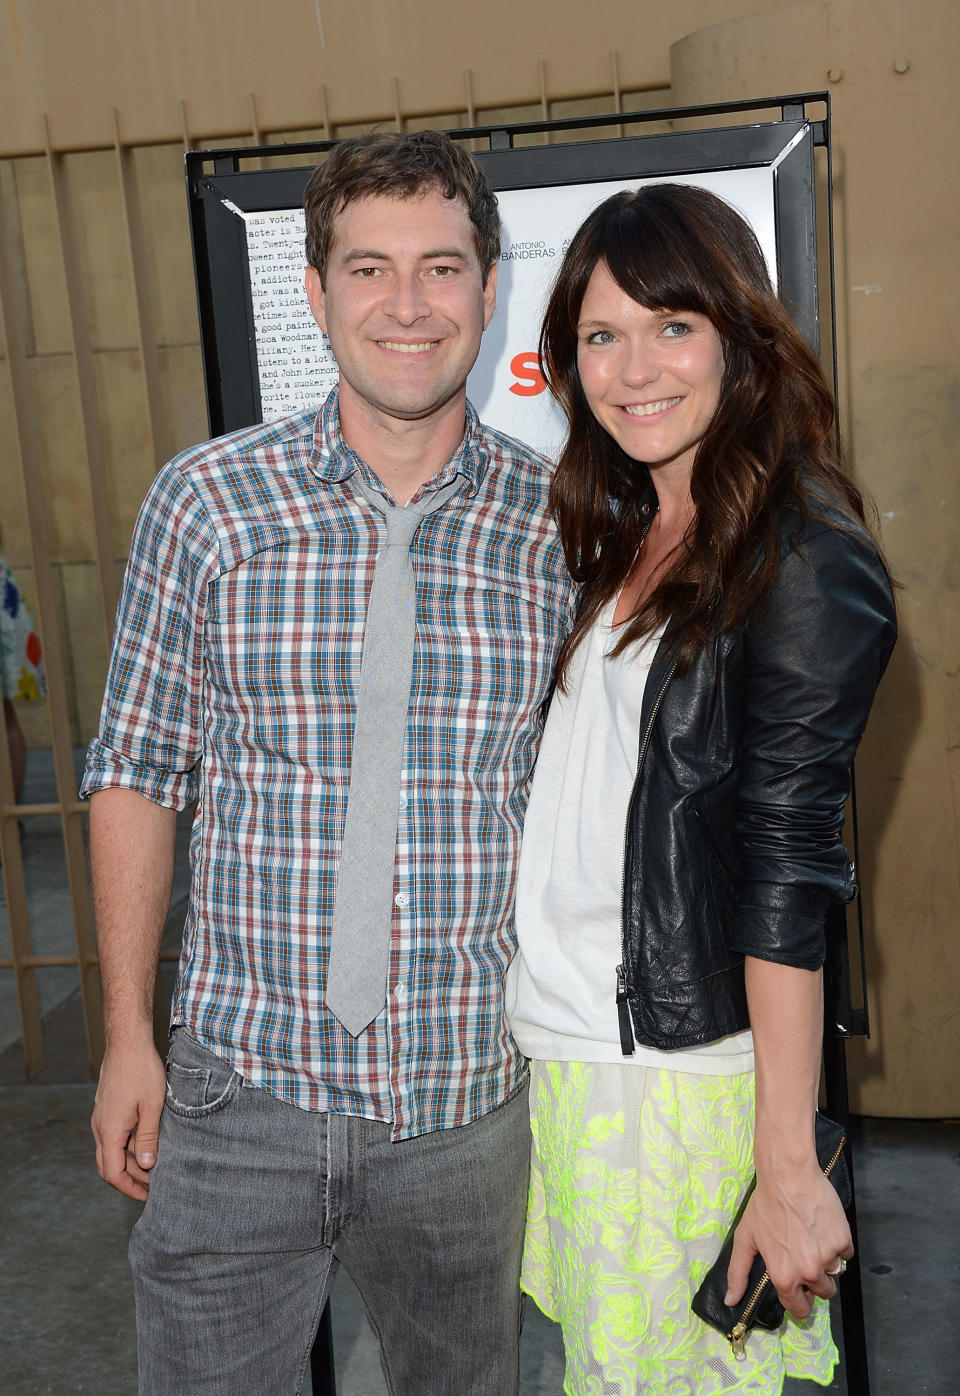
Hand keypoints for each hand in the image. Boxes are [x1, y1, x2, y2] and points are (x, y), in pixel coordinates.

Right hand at [91, 1039, 166, 1201]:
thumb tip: (147, 1166)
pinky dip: (130, 1146)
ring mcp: (102, 1118)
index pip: (112, 1173)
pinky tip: (149, 1143)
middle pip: (109, 1166)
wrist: (127, 1042)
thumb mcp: (152, 1106)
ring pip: (113, 1151)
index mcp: (109, 1131)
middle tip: (154, 1187)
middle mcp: (100, 1127)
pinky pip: (115, 1136)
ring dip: (132, 1162)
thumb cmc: (141, 1070)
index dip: (129, 1188)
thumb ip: (148, 1138)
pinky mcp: (108, 1109)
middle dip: (131, 1180)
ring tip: (156, 1166)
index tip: (148, 1196)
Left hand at [725, 1165, 853, 1319]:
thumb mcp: (745, 1238)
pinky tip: (823, 1228)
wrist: (788, 1175)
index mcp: (784, 1277)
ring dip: (827, 1262)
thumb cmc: (765, 1204)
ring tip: (813, 1239)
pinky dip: (838, 1244)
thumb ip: (738, 1273)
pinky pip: (846, 1253)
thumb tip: (730, 1301)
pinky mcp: (844, 1241)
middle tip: (805, 1256)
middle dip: (816, 1280)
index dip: (800, 1300)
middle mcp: (808, 1272)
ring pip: (835, 1273)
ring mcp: (828, 1257)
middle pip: (823, 1293)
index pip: (800, 1310)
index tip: (799, 1289)